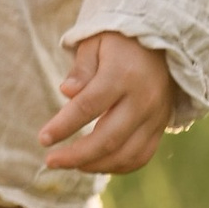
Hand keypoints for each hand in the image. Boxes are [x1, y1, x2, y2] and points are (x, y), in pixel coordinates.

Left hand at [38, 31, 173, 174]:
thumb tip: (66, 92)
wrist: (165, 41)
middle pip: (108, 138)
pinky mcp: (161, 126)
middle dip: (76, 155)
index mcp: (122, 75)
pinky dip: (118, 166)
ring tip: (71, 164)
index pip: (88, 106)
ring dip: (96, 165)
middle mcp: (142, 99)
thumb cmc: (121, 41)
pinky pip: (142, 156)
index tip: (43, 138)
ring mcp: (155, 116)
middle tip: (51, 161)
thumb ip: (81, 69)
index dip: (63, 126)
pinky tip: (96, 164)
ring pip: (126, 154)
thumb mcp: (96, 42)